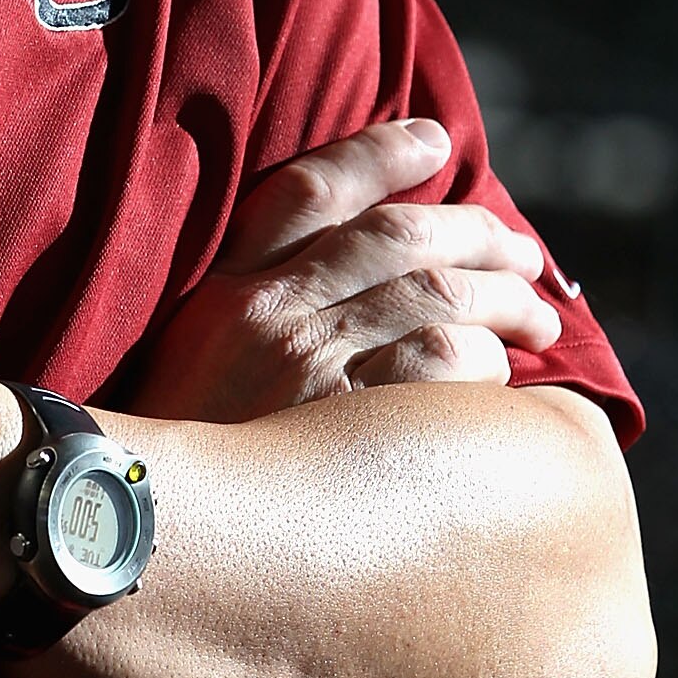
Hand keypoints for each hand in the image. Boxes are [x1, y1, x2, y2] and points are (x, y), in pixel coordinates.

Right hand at [129, 118, 563, 424]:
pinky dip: (484, 361)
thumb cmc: (178, 456)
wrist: (138, 535)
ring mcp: (307, 367)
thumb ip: (248, 314)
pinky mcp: (345, 429)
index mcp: (224, 287)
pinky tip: (501, 377)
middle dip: (477, 231)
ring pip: (434, 295)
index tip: (434, 141)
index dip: (380, 153)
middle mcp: (268, 312)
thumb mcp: (188, 364)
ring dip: (504, 299)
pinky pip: (439, 367)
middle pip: (396, 235)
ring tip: (539, 318)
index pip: (310, 188)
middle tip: (525, 252)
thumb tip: (352, 282)